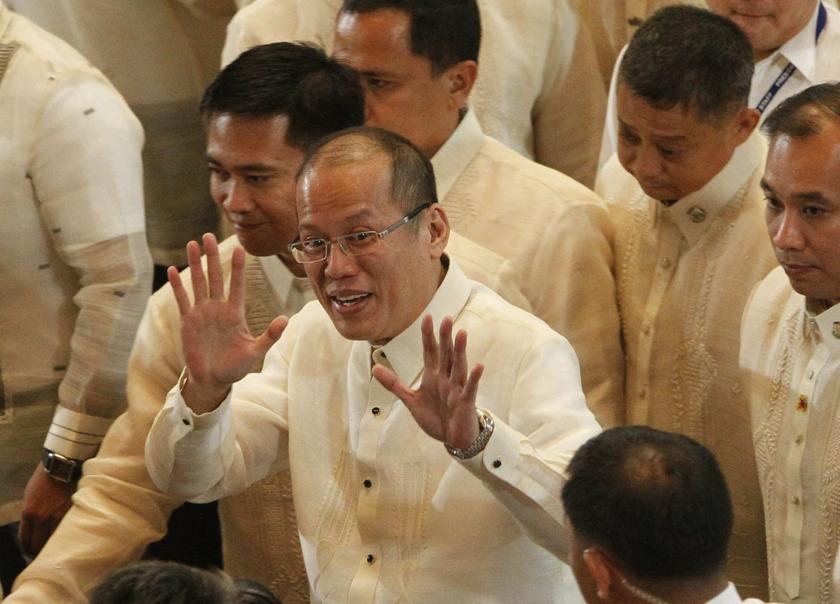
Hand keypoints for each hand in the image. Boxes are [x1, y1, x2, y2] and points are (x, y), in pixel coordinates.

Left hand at [19, 463, 73, 554]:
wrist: (63, 465)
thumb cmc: (45, 478)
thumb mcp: (30, 495)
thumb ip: (30, 513)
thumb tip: (32, 528)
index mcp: (29, 513)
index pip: (25, 540)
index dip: (27, 548)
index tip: (30, 551)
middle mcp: (42, 517)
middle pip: (38, 544)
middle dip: (39, 551)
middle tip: (43, 553)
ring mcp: (58, 516)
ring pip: (54, 540)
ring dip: (54, 545)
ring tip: (57, 547)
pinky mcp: (72, 513)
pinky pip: (68, 530)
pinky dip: (67, 535)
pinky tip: (69, 537)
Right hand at [170, 233, 288, 412]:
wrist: (213, 380)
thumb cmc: (235, 366)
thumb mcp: (255, 351)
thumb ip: (270, 335)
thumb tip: (285, 319)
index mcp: (235, 312)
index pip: (237, 284)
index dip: (238, 268)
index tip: (240, 249)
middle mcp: (218, 308)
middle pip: (215, 277)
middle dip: (212, 256)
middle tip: (210, 235)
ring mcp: (202, 313)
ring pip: (198, 283)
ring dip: (195, 264)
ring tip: (193, 243)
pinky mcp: (188, 322)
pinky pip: (183, 300)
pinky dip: (178, 285)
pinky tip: (173, 270)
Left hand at [373, 315, 484, 448]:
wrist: (453, 439)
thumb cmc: (436, 417)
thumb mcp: (411, 400)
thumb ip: (394, 384)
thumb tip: (375, 367)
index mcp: (433, 376)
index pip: (430, 351)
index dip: (428, 335)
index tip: (427, 316)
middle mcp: (446, 378)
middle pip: (445, 354)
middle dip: (445, 337)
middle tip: (447, 318)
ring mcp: (457, 389)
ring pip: (458, 366)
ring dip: (460, 350)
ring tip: (462, 333)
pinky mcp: (465, 401)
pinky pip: (470, 388)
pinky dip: (474, 377)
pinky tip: (478, 365)